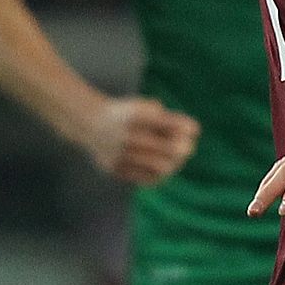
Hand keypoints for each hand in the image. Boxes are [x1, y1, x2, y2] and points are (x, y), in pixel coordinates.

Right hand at [82, 96, 199, 185]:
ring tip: (178, 159)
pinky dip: (160, 174)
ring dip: (175, 164)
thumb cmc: (125, 114)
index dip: (185, 127)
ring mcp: (119, 154)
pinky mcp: (114, 169)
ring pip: (160, 167)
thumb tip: (191, 131)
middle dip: (183, 148)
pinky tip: (164, 168)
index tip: (195, 129)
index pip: (167, 124)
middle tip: (189, 147)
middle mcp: (126, 135)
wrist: (89, 123)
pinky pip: (145, 178)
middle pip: (168, 149)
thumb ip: (164, 117)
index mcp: (134, 115)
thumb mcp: (142, 106)